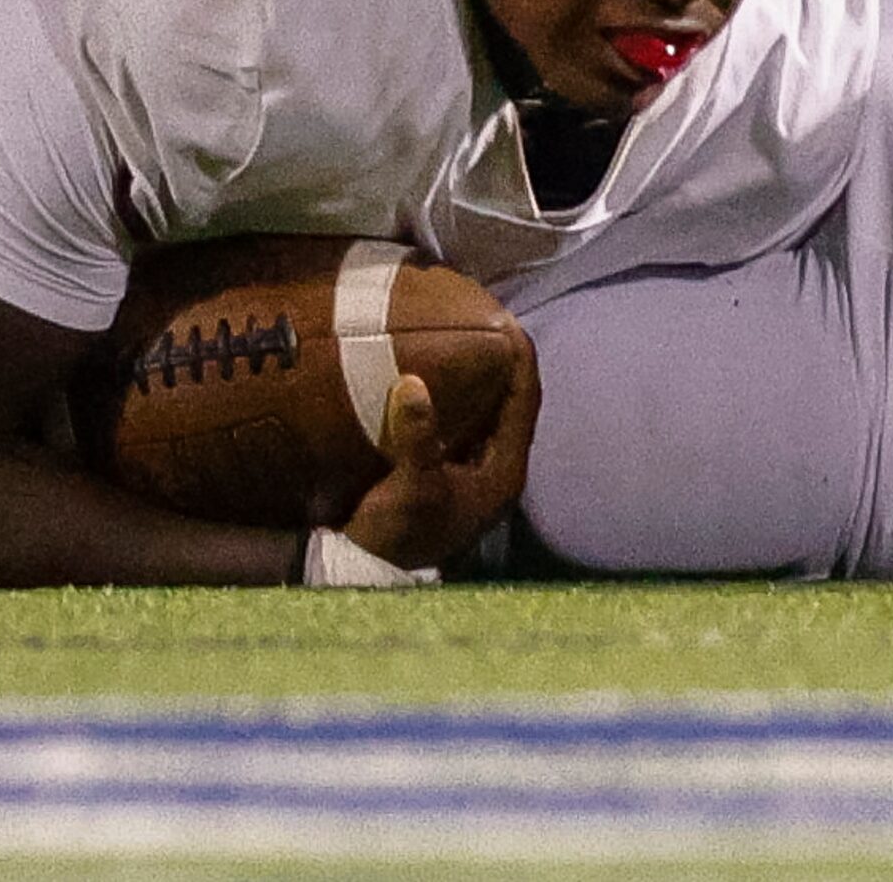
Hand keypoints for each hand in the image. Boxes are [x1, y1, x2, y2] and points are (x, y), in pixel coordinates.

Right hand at [339, 330, 539, 571]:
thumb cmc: (398, 535)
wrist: (367, 573)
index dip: (522, 360)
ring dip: (479, 379)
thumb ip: (417, 436)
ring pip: (487, 412)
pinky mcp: (447, 473)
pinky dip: (454, 398)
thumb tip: (413, 383)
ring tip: (462, 338)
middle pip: (511, 402)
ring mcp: (473, 472)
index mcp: (504, 470)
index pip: (525, 401)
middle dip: (503, 363)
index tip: (509, 321)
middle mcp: (496, 468)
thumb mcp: (411, 487)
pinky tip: (434, 378)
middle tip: (485, 321)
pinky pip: (460, 423)